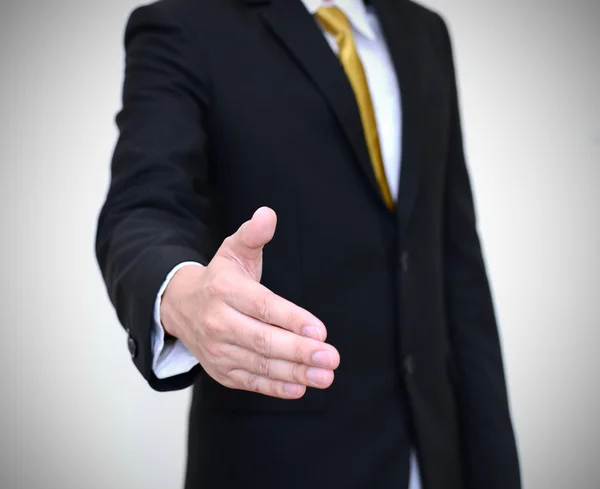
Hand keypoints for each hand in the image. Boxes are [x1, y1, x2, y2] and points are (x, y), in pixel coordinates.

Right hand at [160, 207, 339, 398]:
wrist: (181, 307)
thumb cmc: (219, 278)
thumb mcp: (233, 251)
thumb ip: (253, 235)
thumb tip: (267, 214)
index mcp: (224, 290)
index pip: (263, 307)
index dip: (292, 319)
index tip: (321, 330)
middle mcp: (218, 322)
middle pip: (263, 340)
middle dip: (299, 351)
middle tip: (331, 358)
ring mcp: (218, 350)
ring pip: (260, 364)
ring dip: (294, 372)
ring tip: (325, 376)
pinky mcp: (220, 370)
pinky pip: (250, 381)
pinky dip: (275, 387)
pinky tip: (300, 387)